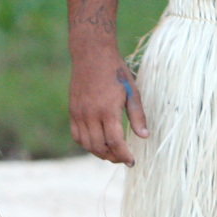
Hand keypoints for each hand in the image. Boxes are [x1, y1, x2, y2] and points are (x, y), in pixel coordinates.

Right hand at [69, 51, 147, 165]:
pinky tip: (97, 143)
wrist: (92, 55)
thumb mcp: (131, 91)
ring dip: (99, 153)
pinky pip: (76, 135)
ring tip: (111, 153)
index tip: (131, 161)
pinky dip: (86, 144)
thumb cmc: (116, 72)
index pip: (115, 143)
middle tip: (122, 158)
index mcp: (108, 110)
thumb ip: (137, 115)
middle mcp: (91, 114)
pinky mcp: (72, 111)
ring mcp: (79, 113)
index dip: (124, 155)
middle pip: (100, 147)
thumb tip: (144, 136)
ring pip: (87, 144)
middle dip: (112, 157)